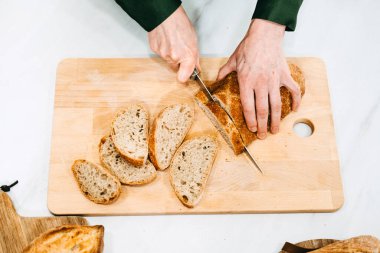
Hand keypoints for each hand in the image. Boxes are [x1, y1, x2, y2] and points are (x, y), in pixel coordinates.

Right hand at [148, 6, 199, 82]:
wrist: (165, 14)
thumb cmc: (180, 24)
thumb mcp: (193, 41)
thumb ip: (194, 57)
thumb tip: (196, 67)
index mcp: (187, 57)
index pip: (183, 78)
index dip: (185, 76)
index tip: (187, 74)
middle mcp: (174, 58)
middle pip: (175, 68)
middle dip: (178, 62)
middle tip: (180, 50)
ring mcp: (163, 55)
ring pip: (167, 60)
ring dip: (170, 54)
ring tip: (173, 40)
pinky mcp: (155, 50)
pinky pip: (160, 53)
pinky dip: (163, 48)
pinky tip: (166, 39)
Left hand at [217, 19, 300, 138]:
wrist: (264, 35)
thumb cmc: (248, 47)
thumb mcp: (232, 60)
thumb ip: (224, 72)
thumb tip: (216, 80)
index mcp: (246, 82)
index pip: (248, 106)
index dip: (250, 120)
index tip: (251, 129)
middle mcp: (260, 84)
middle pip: (262, 110)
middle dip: (262, 126)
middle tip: (262, 136)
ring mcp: (274, 81)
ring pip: (276, 105)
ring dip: (276, 120)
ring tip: (275, 130)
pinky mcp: (284, 76)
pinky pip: (293, 90)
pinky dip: (296, 101)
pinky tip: (295, 110)